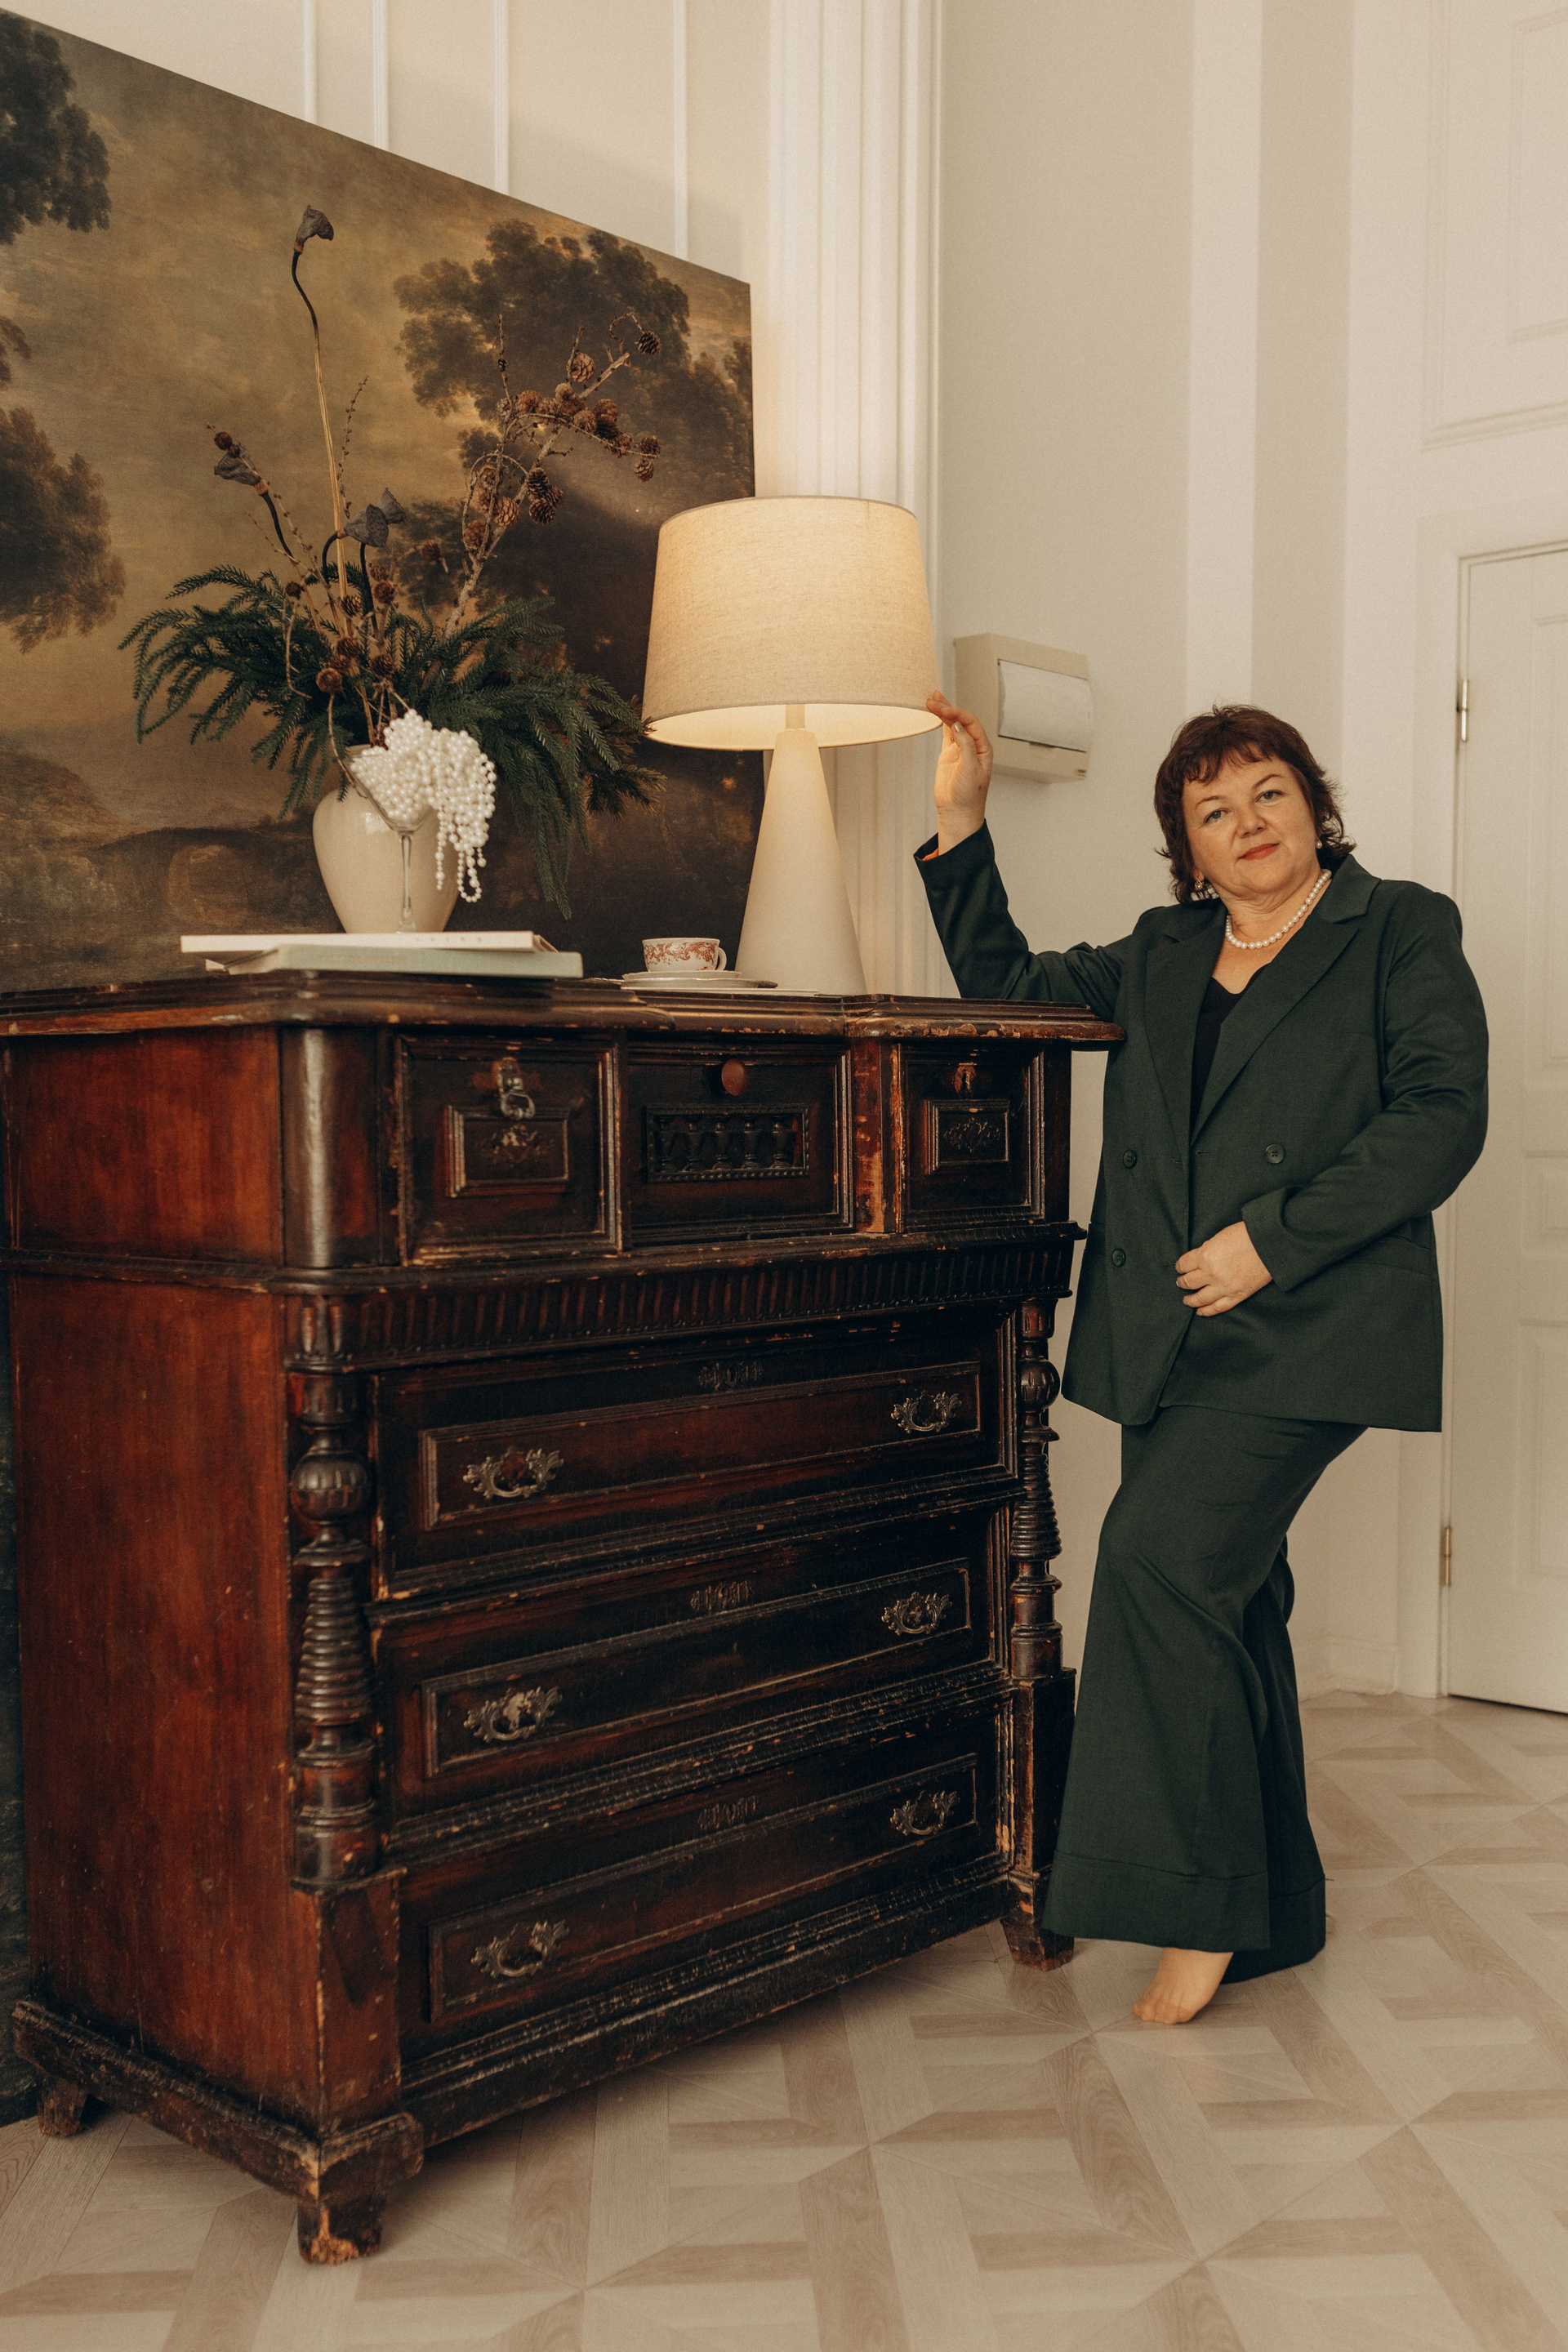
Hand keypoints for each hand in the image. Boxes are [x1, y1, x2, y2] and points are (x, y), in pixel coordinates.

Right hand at [927, 691, 992, 853]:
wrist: (958, 812)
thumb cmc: (968, 796)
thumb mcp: (970, 770)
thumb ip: (965, 746)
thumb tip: (957, 725)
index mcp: (983, 748)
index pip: (971, 723)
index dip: (958, 714)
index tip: (944, 710)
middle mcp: (973, 745)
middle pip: (961, 720)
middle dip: (948, 708)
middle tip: (933, 699)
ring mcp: (960, 748)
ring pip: (952, 724)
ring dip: (943, 711)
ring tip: (931, 698)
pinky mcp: (949, 754)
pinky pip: (945, 733)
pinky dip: (940, 721)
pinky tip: (935, 710)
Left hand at [1175, 1222, 1272, 1315]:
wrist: (1270, 1244)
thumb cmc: (1247, 1235)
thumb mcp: (1220, 1237)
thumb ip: (1207, 1249)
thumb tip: (1200, 1258)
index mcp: (1205, 1256)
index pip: (1184, 1264)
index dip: (1179, 1266)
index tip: (1179, 1268)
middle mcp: (1211, 1274)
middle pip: (1189, 1282)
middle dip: (1182, 1282)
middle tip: (1180, 1283)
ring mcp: (1224, 1287)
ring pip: (1200, 1298)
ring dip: (1190, 1300)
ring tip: (1186, 1300)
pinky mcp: (1237, 1295)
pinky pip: (1218, 1307)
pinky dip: (1207, 1311)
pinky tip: (1200, 1311)